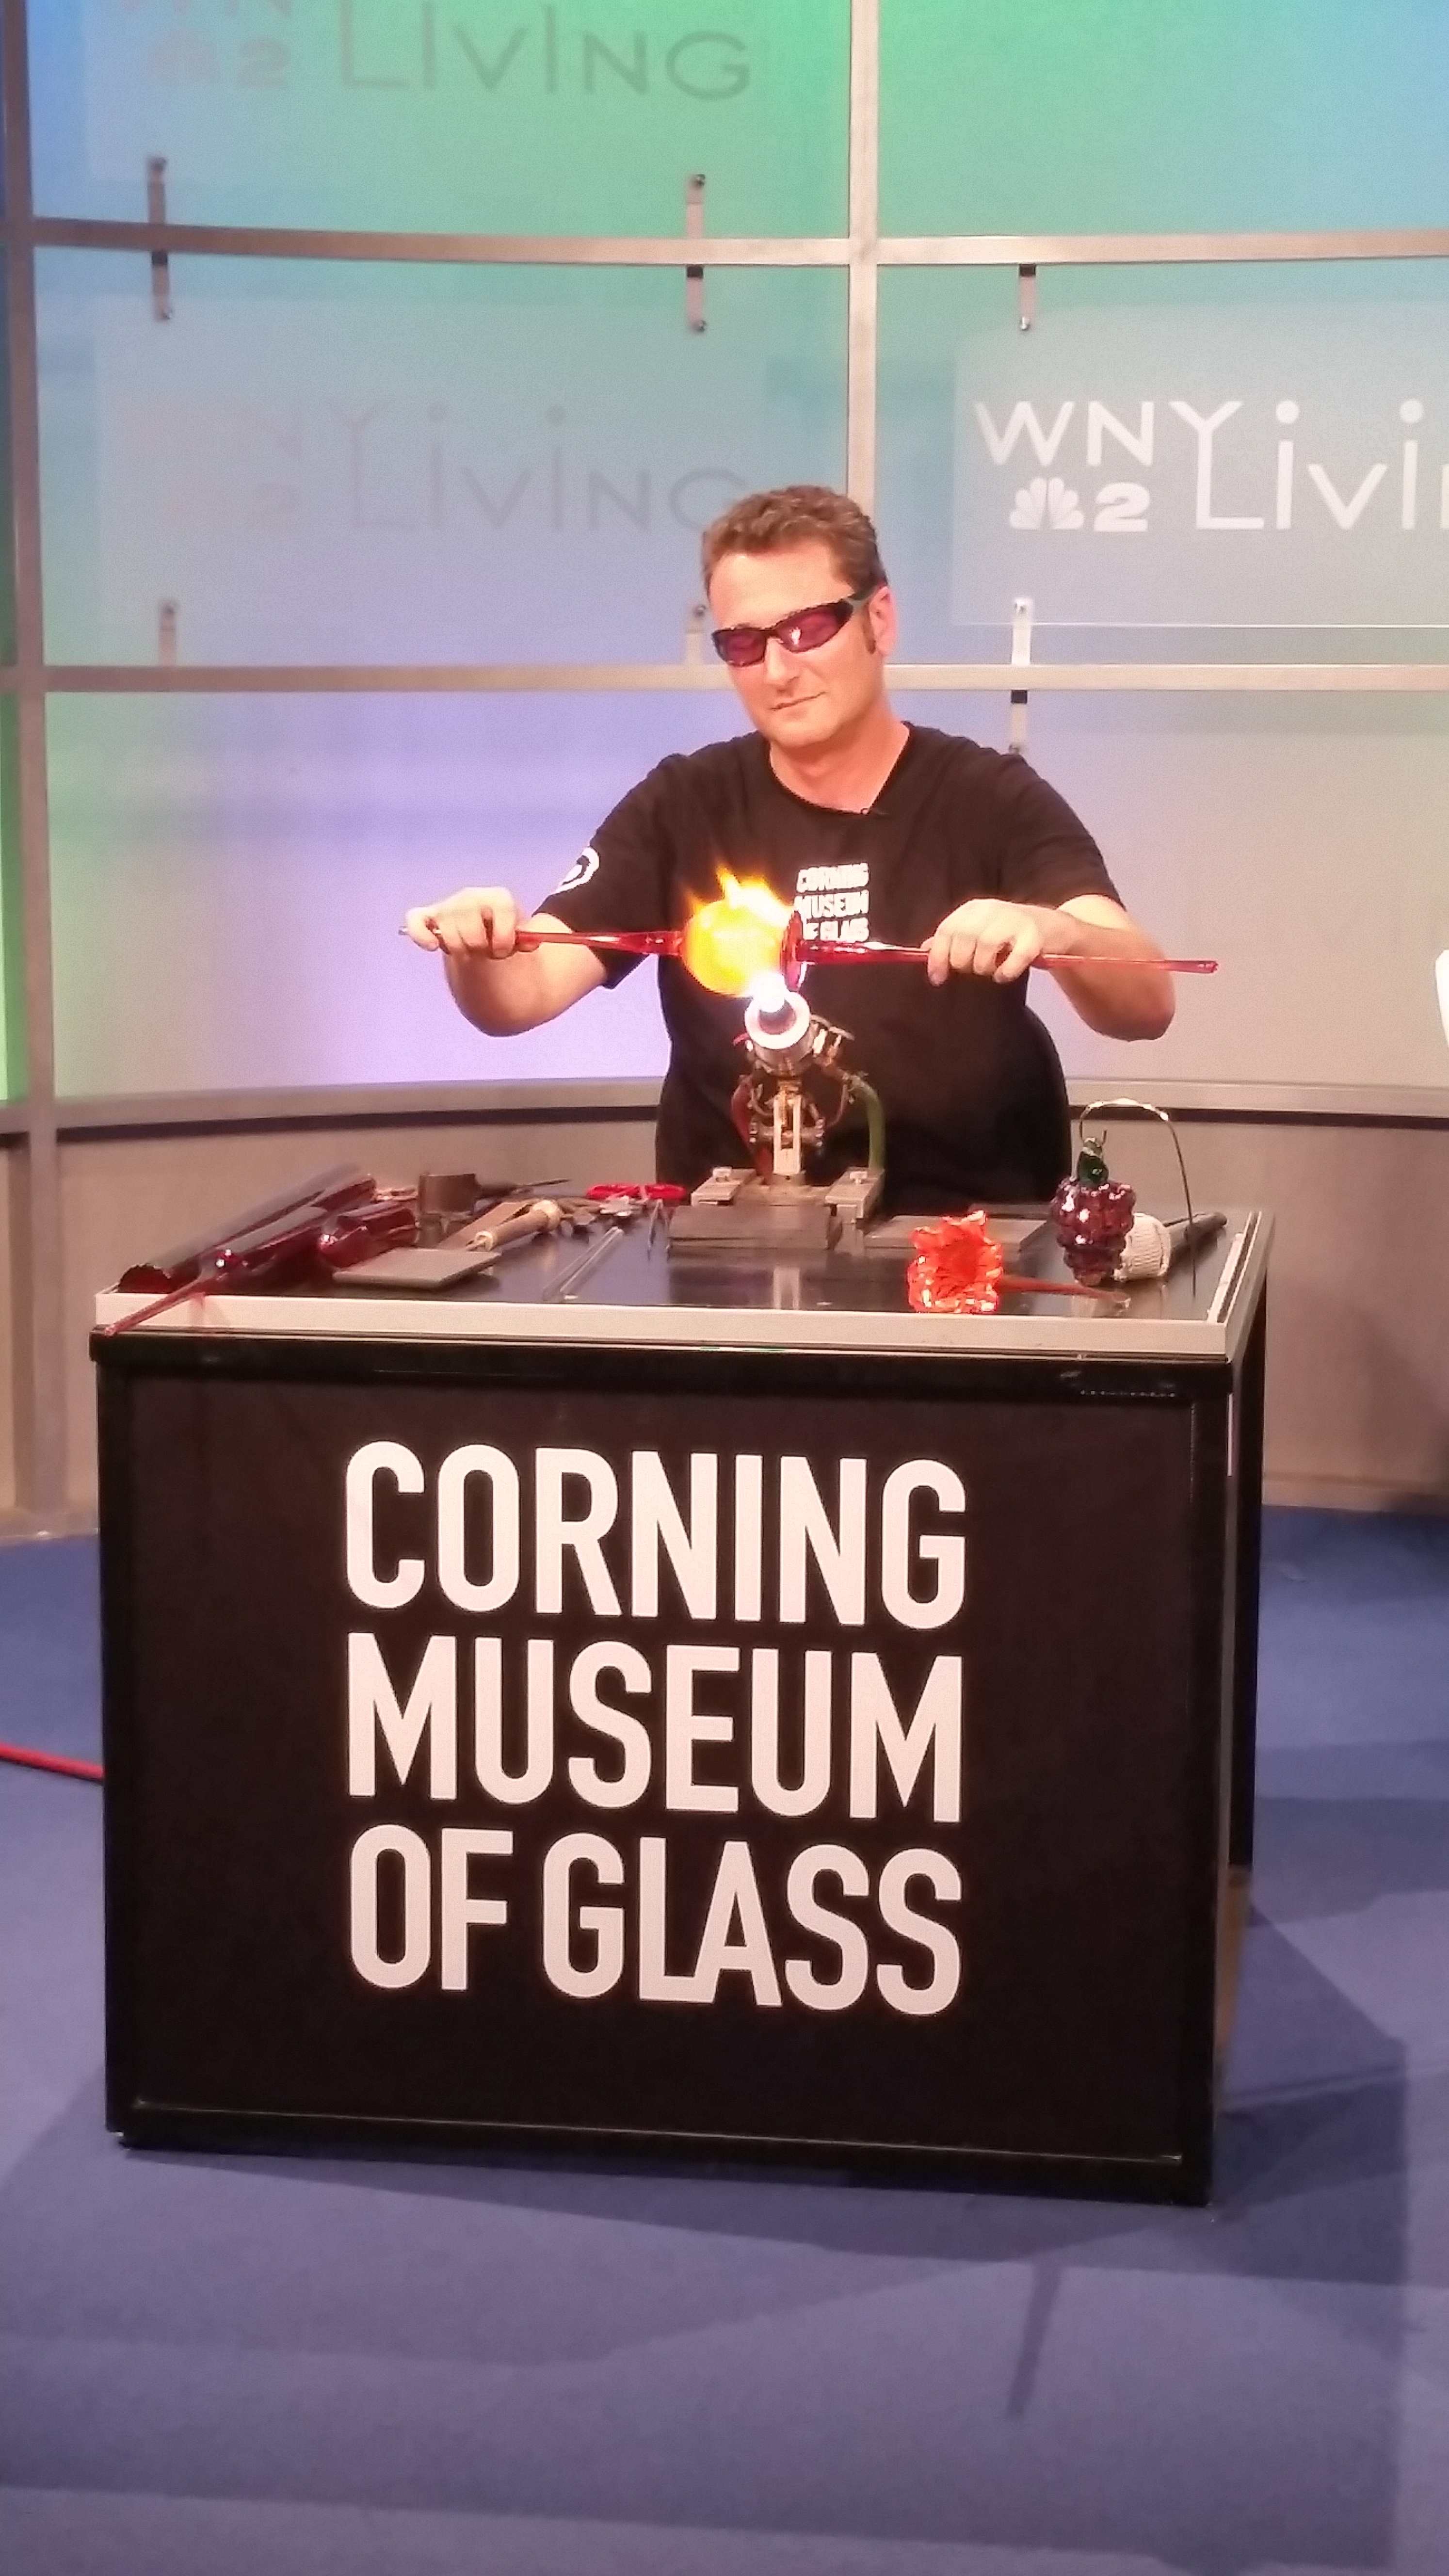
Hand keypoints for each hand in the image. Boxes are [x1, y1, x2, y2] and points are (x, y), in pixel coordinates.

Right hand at [402, 886, 521, 959]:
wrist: (487, 931)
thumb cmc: (505, 935)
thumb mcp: (521, 938)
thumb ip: (526, 941)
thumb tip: (529, 942)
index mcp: (497, 897)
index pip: (500, 911)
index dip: (503, 938)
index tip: (503, 951)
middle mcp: (471, 896)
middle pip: (470, 929)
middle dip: (479, 947)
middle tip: (484, 951)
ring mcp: (449, 905)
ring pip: (447, 932)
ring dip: (459, 949)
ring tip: (468, 949)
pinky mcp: (428, 915)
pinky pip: (416, 920)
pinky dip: (421, 935)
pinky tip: (432, 947)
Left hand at [924, 900, 1050, 987]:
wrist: (1054, 927)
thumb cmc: (1009, 934)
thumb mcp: (978, 930)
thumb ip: (953, 938)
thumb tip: (924, 950)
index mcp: (973, 908)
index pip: (946, 931)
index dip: (938, 958)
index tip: (937, 979)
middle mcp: (992, 910)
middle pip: (963, 941)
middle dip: (964, 964)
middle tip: (975, 969)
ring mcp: (1015, 921)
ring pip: (985, 950)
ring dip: (984, 968)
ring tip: (992, 969)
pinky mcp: (1034, 936)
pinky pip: (1012, 961)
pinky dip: (1005, 973)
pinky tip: (1004, 974)